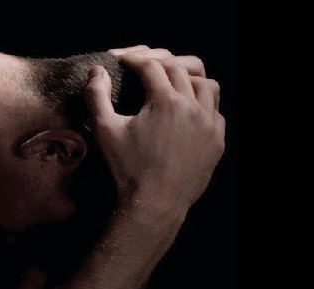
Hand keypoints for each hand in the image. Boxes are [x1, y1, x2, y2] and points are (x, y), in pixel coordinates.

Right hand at [85, 46, 225, 217]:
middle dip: (159, 62)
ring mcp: (209, 123)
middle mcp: (193, 106)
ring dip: (188, 78)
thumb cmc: (128, 169)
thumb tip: (97, 71)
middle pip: (180, 68)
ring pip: (205, 84)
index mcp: (166, 101)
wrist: (156, 203)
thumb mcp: (106, 131)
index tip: (123, 60)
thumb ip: (97, 97)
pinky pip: (215, 110)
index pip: (151, 66)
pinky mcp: (217, 140)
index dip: (134, 59)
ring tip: (171, 84)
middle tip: (143, 66)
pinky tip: (187, 110)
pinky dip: (202, 103)